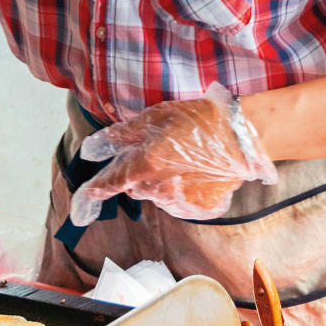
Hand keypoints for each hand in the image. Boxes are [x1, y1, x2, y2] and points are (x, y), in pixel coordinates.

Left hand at [69, 82, 276, 226]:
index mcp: (146, 165)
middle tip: (156, 151)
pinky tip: (196, 171)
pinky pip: (180, 200)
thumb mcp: (157, 117)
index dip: (93, 192)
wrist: (242, 135)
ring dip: (161, 181)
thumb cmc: (198, 119)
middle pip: (135, 187)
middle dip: (138, 174)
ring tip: (182, 157)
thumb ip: (124, 134)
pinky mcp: (200, 208)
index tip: (82, 202)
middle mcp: (160, 189)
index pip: (110, 184)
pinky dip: (182, 188)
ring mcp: (181, 201)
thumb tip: (96, 146)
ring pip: (157, 194)